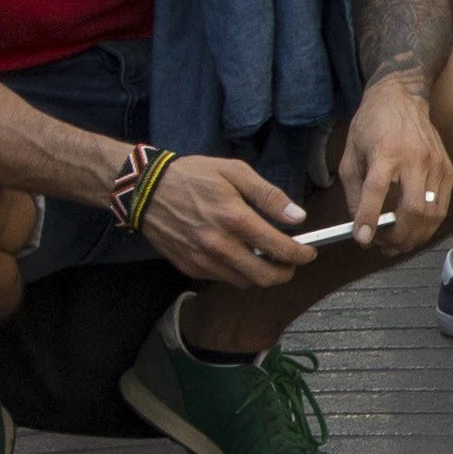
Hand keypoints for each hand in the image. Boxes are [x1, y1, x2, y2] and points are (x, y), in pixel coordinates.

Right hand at [138, 150, 314, 288]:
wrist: (144, 189)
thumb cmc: (192, 176)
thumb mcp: (235, 172)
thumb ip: (269, 195)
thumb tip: (297, 217)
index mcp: (235, 219)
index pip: (281, 249)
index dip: (302, 255)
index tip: (308, 252)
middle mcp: (219, 245)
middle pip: (265, 277)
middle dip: (286, 272)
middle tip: (291, 262)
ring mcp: (202, 259)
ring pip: (245, 282)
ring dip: (261, 274)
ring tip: (265, 258)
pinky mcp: (189, 267)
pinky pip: (222, 279)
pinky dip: (237, 273)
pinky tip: (238, 256)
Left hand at [329, 73, 452, 263]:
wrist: (403, 98)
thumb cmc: (372, 125)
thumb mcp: (350, 154)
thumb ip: (353, 190)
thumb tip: (360, 223)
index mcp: (386, 151)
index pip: (377, 190)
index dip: (369, 218)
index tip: (362, 239)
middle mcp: (415, 158)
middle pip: (413, 210)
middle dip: (398, 237)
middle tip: (383, 246)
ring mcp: (436, 165)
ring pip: (432, 214)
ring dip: (415, 236)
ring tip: (398, 244)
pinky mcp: (448, 170)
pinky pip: (442, 206)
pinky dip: (428, 224)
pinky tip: (414, 229)